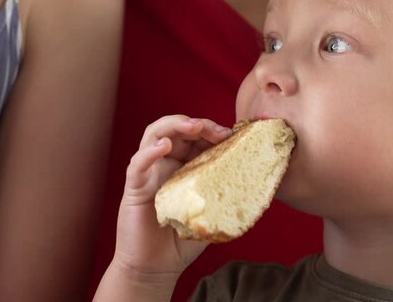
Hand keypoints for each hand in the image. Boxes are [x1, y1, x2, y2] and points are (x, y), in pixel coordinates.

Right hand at [112, 115, 231, 277]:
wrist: (156, 267)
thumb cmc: (182, 239)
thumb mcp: (211, 211)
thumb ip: (226, 195)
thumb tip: (257, 182)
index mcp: (185, 166)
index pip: (196, 137)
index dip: (212, 130)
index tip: (231, 135)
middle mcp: (166, 164)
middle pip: (177, 129)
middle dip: (197, 124)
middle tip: (215, 130)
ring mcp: (149, 172)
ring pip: (154, 135)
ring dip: (173, 125)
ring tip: (192, 127)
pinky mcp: (135, 187)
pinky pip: (137, 163)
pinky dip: (149, 151)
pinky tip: (162, 146)